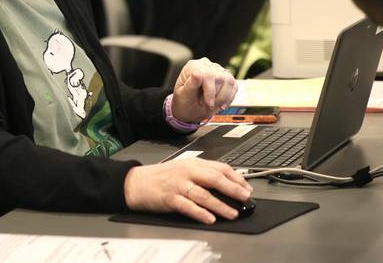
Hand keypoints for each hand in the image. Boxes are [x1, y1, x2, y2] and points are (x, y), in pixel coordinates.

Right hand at [124, 158, 251, 223]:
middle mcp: (187, 172)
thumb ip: (202, 173)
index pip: (220, 167)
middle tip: (245, 197)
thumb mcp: (183, 169)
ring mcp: (178, 185)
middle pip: (214, 178)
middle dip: (232, 188)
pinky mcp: (170, 198)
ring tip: (232, 213)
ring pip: (203, 194)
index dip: (236, 177)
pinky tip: (210, 218)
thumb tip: (226, 183)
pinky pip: (188, 206)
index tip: (247, 188)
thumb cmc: (161, 177)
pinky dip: (200, 213)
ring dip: (220, 205)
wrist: (136, 182)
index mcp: (193, 164)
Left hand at [171, 58, 237, 123]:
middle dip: (216, 96)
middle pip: (220, 77)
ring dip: (224, 97)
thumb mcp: (184, 96)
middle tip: (208, 106)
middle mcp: (206, 64)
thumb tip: (197, 73)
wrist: (189, 108)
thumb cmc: (184, 101)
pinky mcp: (225, 76)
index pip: (207, 74)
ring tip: (214, 105)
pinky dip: (229, 98)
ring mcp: (217, 69)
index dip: (210, 91)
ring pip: (229, 80)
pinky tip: (221, 104)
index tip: (208, 104)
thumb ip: (190, 85)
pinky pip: (234, 85)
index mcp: (193, 66)